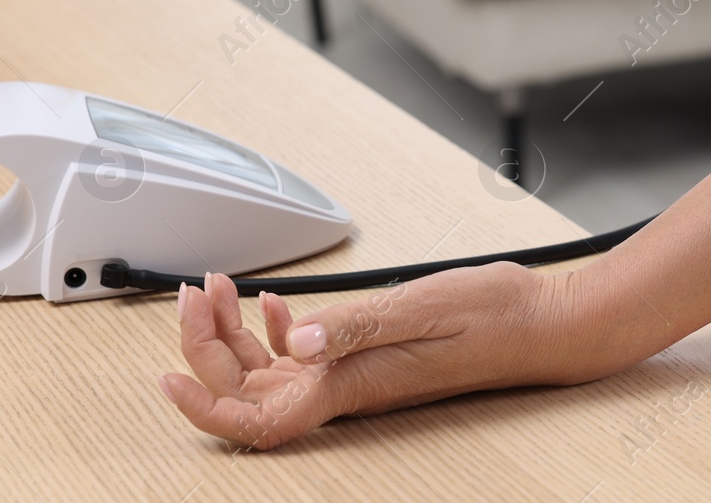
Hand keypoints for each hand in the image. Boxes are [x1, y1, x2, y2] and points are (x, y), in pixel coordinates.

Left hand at [157, 265, 585, 448]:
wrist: (545, 324)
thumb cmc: (496, 317)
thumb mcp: (424, 306)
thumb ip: (358, 325)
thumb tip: (296, 341)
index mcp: (351, 384)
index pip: (256, 422)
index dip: (202, 409)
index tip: (165, 377)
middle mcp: (346, 389)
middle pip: (249, 393)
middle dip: (206, 347)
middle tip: (196, 292)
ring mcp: (355, 378)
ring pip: (269, 375)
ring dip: (233, 337)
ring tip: (219, 289)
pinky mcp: (368, 362)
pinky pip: (303, 361)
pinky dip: (275, 331)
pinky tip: (276, 306)